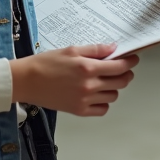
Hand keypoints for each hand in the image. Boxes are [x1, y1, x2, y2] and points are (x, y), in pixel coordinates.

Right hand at [9, 43, 138, 116]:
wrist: (26, 81)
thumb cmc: (45, 63)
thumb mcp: (72, 49)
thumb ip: (95, 50)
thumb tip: (113, 49)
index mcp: (88, 68)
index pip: (120, 67)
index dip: (130, 62)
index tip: (133, 59)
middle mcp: (89, 86)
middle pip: (121, 82)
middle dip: (125, 74)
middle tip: (123, 69)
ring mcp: (84, 100)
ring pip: (113, 96)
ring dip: (114, 87)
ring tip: (106, 80)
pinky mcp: (78, 111)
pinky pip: (102, 109)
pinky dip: (104, 102)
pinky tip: (98, 94)